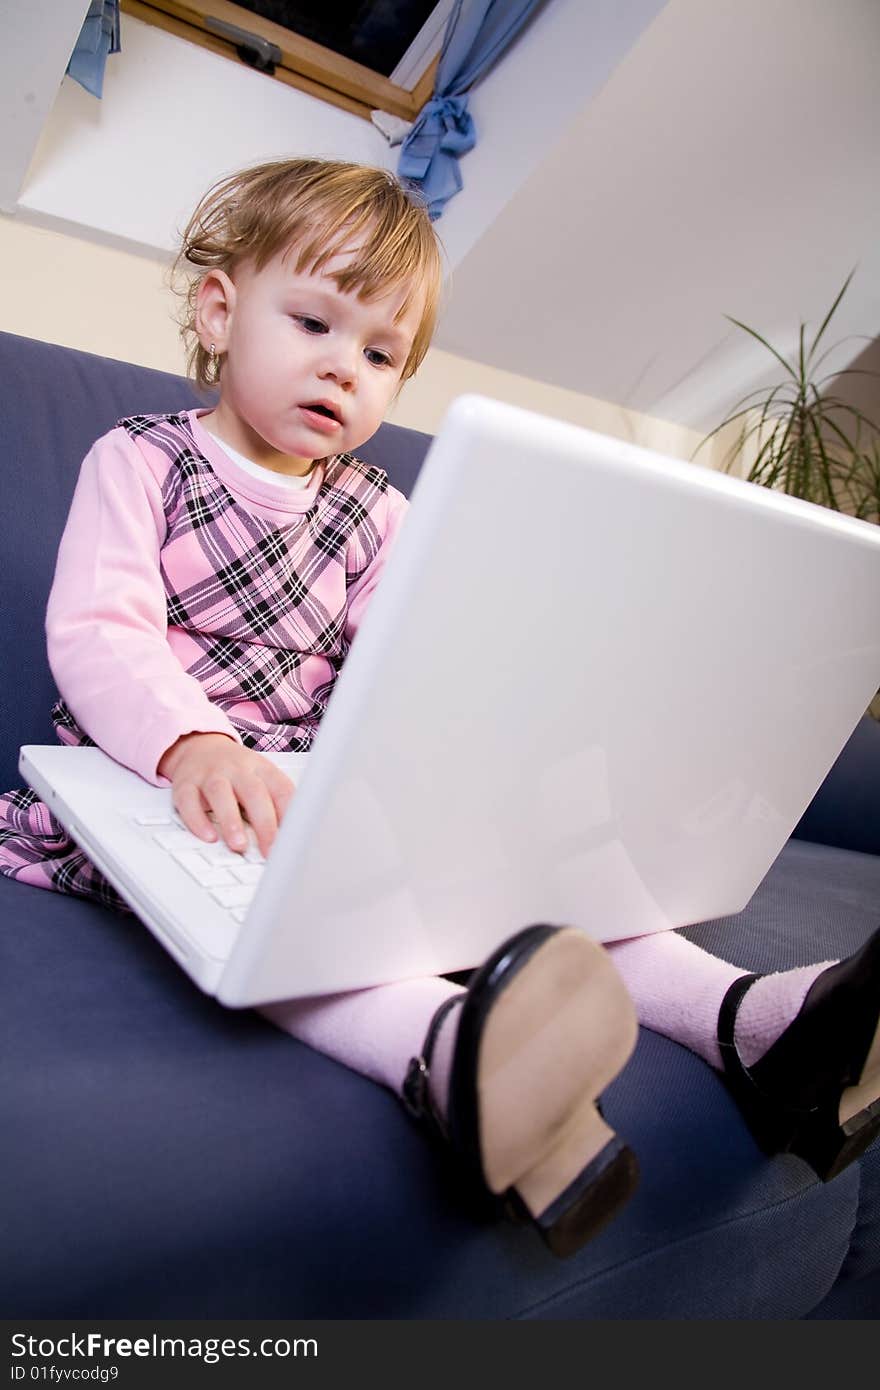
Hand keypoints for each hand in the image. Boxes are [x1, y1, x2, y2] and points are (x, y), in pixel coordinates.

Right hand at [157, 733, 294, 857]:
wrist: (200, 746)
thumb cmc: (236, 771)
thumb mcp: (262, 779)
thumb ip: (276, 804)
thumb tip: (292, 838)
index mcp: (262, 768)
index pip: (281, 790)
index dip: (289, 816)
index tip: (293, 842)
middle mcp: (237, 769)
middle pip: (253, 792)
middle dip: (264, 823)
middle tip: (270, 849)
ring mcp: (210, 774)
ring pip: (220, 793)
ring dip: (231, 821)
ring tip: (239, 845)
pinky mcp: (185, 784)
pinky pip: (189, 801)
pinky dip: (197, 821)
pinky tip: (208, 837)